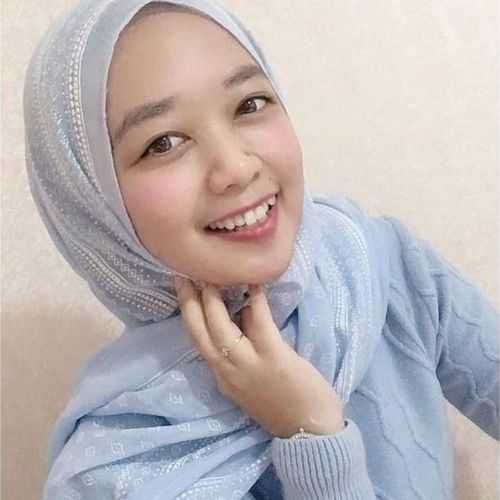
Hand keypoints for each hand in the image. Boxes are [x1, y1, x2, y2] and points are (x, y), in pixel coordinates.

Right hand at [174, 277, 344, 438]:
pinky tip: (253, 280)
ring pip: (220, 326)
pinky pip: (259, 321)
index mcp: (221, 376)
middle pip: (199, 331)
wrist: (310, 433)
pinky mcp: (273, 356)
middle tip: (184, 272)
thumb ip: (241, 352)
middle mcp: (226, 371)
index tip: (183, 289)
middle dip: (189, 300)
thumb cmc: (282, 405)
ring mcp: (248, 364)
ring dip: (212, 297)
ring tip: (211, 272)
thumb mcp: (248, 383)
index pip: (197, 339)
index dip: (188, 313)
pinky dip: (255, 298)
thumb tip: (241, 312)